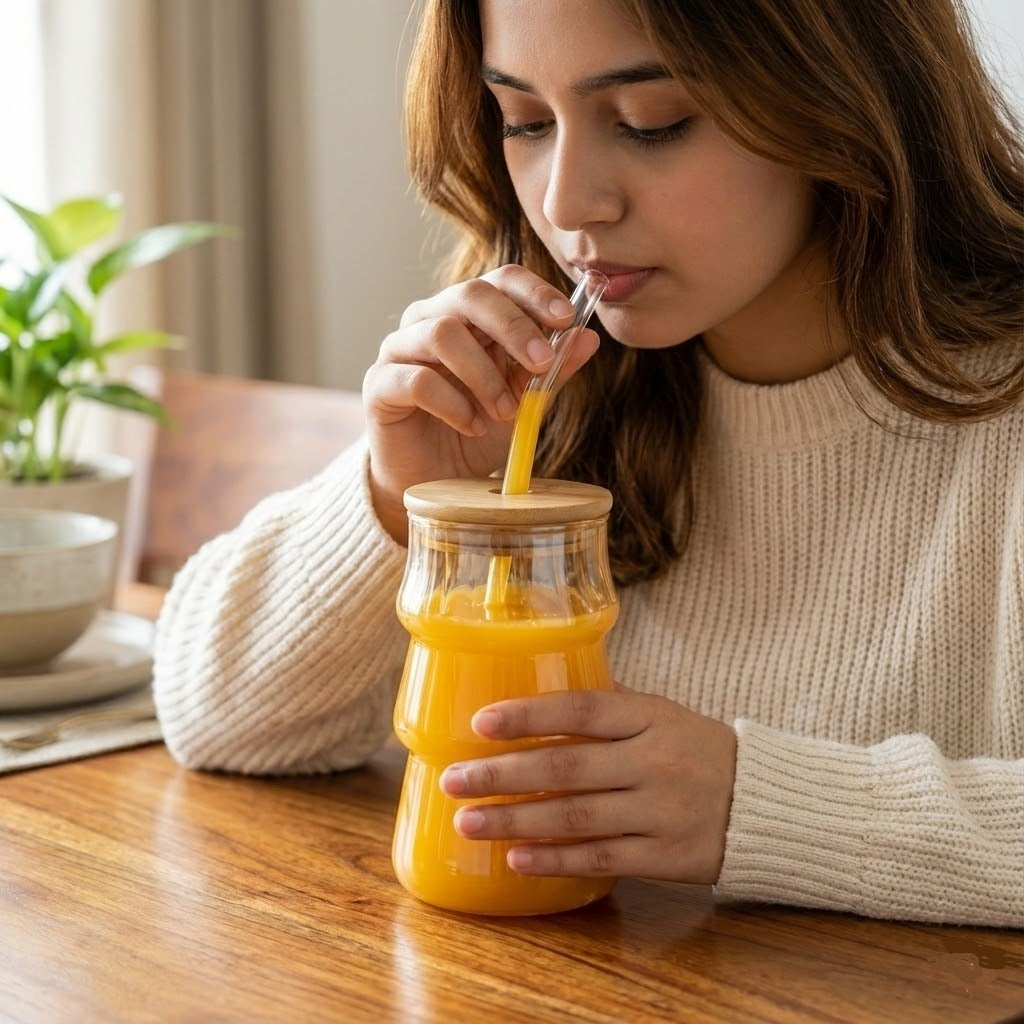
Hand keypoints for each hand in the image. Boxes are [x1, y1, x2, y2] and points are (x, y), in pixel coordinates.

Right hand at [362, 265, 599, 541]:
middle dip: (513, 326)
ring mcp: (399, 349)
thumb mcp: (523, 402)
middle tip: (541, 362)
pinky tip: (473, 426)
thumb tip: (588, 338)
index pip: (499, 280)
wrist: (432, 478)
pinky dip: (454, 404)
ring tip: (505, 412)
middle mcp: (429, 320)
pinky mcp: (379, 385)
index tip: (565, 319)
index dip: (533, 293)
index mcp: (468, 315)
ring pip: (441, 333)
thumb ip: (551, 371)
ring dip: (484, 373)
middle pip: (469, 295)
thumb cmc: (475, 431)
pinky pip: (417, 379)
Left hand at [439, 686, 737, 884]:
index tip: (480, 723)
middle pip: (568, 765)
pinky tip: (516, 858)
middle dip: (503, 774)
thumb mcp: (663, 714)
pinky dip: (557, 859)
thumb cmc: (698, 750)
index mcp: (651, 717)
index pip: (583, 709)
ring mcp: (661, 811)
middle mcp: (654, 761)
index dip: (530, 714)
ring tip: (468, 822)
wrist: (765, 802)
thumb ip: (609, 705)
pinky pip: (602, 858)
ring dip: (516, 820)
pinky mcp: (667, 856)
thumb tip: (542, 685)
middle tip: (452, 780)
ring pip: (577, 816)